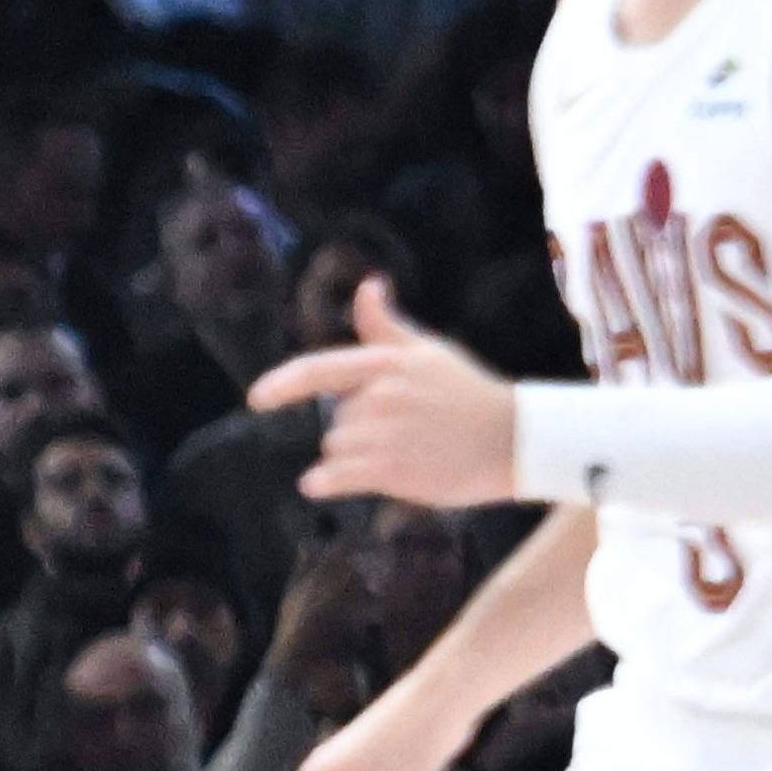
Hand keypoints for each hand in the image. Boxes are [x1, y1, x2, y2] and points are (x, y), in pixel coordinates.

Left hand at [254, 279, 520, 507]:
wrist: (514, 440)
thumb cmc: (468, 394)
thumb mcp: (428, 352)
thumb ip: (387, 325)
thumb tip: (368, 286)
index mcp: (387, 364)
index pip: (319, 369)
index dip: (282, 384)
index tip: (256, 399)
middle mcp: (381, 396)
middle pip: (336, 418)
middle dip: (359, 427)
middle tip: (407, 429)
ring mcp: (386, 435)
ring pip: (336, 448)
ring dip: (356, 456)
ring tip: (404, 451)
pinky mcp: (392, 470)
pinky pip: (336, 477)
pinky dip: (324, 482)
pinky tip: (320, 484)